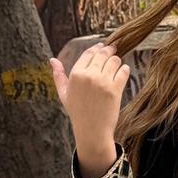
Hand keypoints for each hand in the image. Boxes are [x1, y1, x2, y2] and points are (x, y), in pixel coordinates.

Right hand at [49, 41, 130, 166]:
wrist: (92, 131)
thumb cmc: (78, 113)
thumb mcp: (64, 94)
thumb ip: (58, 76)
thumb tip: (52, 59)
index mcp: (76, 75)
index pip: (88, 53)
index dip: (97, 48)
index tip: (102, 47)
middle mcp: (89, 76)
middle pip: (102, 54)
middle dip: (109, 50)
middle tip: (113, 49)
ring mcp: (102, 82)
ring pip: (114, 61)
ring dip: (116, 60)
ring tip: (117, 63)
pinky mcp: (115, 89)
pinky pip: (123, 71)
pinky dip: (125, 69)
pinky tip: (123, 71)